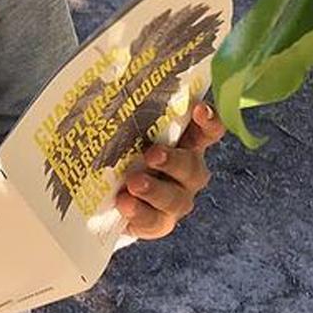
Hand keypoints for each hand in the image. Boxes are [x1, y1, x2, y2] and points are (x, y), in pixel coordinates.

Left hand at [116, 102, 226, 239]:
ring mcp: (177, 199)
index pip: (208, 131)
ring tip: (134, 183)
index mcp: (185, 142)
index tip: (198, 110)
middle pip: (192, 167)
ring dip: (155, 189)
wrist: (108, 195)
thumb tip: (104, 89)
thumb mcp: (126, 132)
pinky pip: (155, 221)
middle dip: (174, 160)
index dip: (209, 121)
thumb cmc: (123, 151)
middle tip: (152, 154)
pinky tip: (125, 204)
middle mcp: (187, 171)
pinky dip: (140, 212)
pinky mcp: (160, 222)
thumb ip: (126, 116)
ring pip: (176, 198)